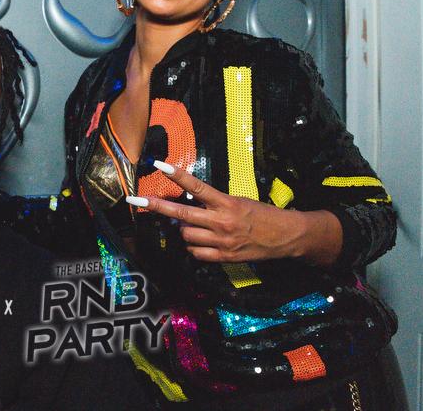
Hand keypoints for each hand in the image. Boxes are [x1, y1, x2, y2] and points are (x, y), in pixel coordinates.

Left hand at [126, 161, 340, 265]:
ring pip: (185, 235)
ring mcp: (221, 241)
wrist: (285, 237)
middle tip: (136, 200)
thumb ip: (214, 202)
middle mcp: (221, 221)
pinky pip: (195, 252)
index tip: (159, 165)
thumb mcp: (238, 201)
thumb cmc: (261, 215)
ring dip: (183, 230)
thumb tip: (188, 204)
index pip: (196, 186)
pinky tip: (200, 241)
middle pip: (181, 214)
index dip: (177, 175)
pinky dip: (193, 247)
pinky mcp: (224, 257)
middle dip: (157, 206)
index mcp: (227, 203)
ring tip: (194, 226)